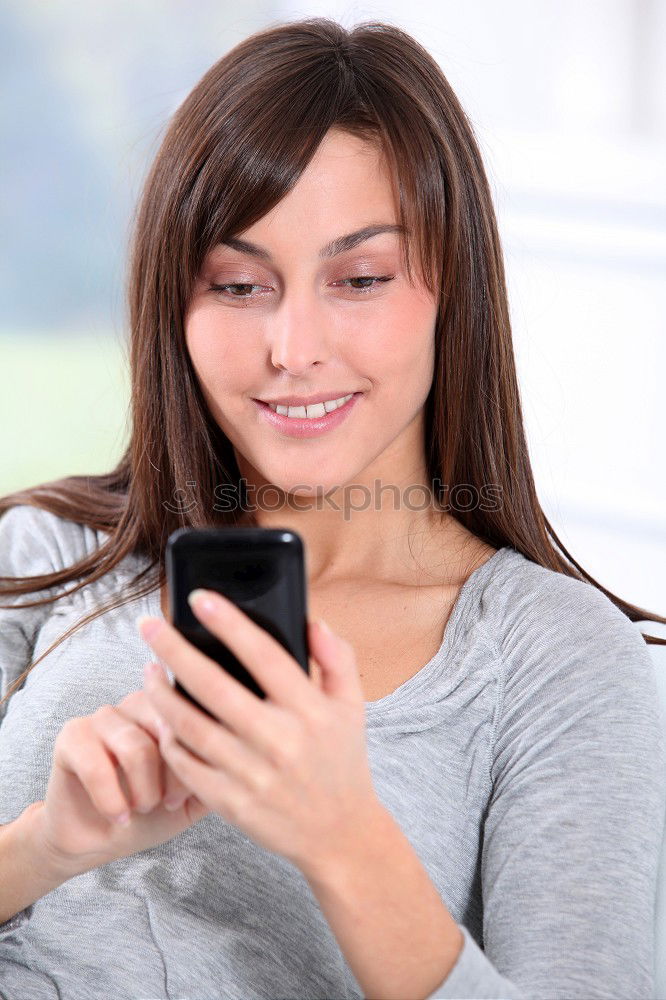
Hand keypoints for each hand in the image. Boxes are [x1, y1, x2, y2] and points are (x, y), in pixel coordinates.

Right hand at [34, 689, 210, 880]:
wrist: (98, 839)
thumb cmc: (149, 812)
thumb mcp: (195, 796)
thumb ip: (216, 770)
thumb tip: (241, 754)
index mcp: (172, 708)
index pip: (197, 715)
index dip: (197, 759)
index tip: (187, 795)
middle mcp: (139, 702)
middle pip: (169, 726)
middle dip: (173, 776)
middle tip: (166, 803)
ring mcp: (104, 715)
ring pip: (136, 747)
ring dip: (142, 791)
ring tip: (141, 808)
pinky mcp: (72, 736)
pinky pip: (96, 764)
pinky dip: (111, 800)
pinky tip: (118, 815)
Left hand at [137, 589, 378, 875]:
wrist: (340, 835)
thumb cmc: (342, 762)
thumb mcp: (352, 706)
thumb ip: (337, 658)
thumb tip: (310, 621)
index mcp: (310, 710)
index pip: (264, 654)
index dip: (229, 623)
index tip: (199, 599)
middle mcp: (279, 740)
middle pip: (213, 686)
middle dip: (174, 650)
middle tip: (148, 625)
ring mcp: (251, 774)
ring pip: (190, 726)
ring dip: (161, 693)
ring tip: (147, 669)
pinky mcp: (231, 802)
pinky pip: (186, 765)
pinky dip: (169, 738)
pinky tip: (162, 718)